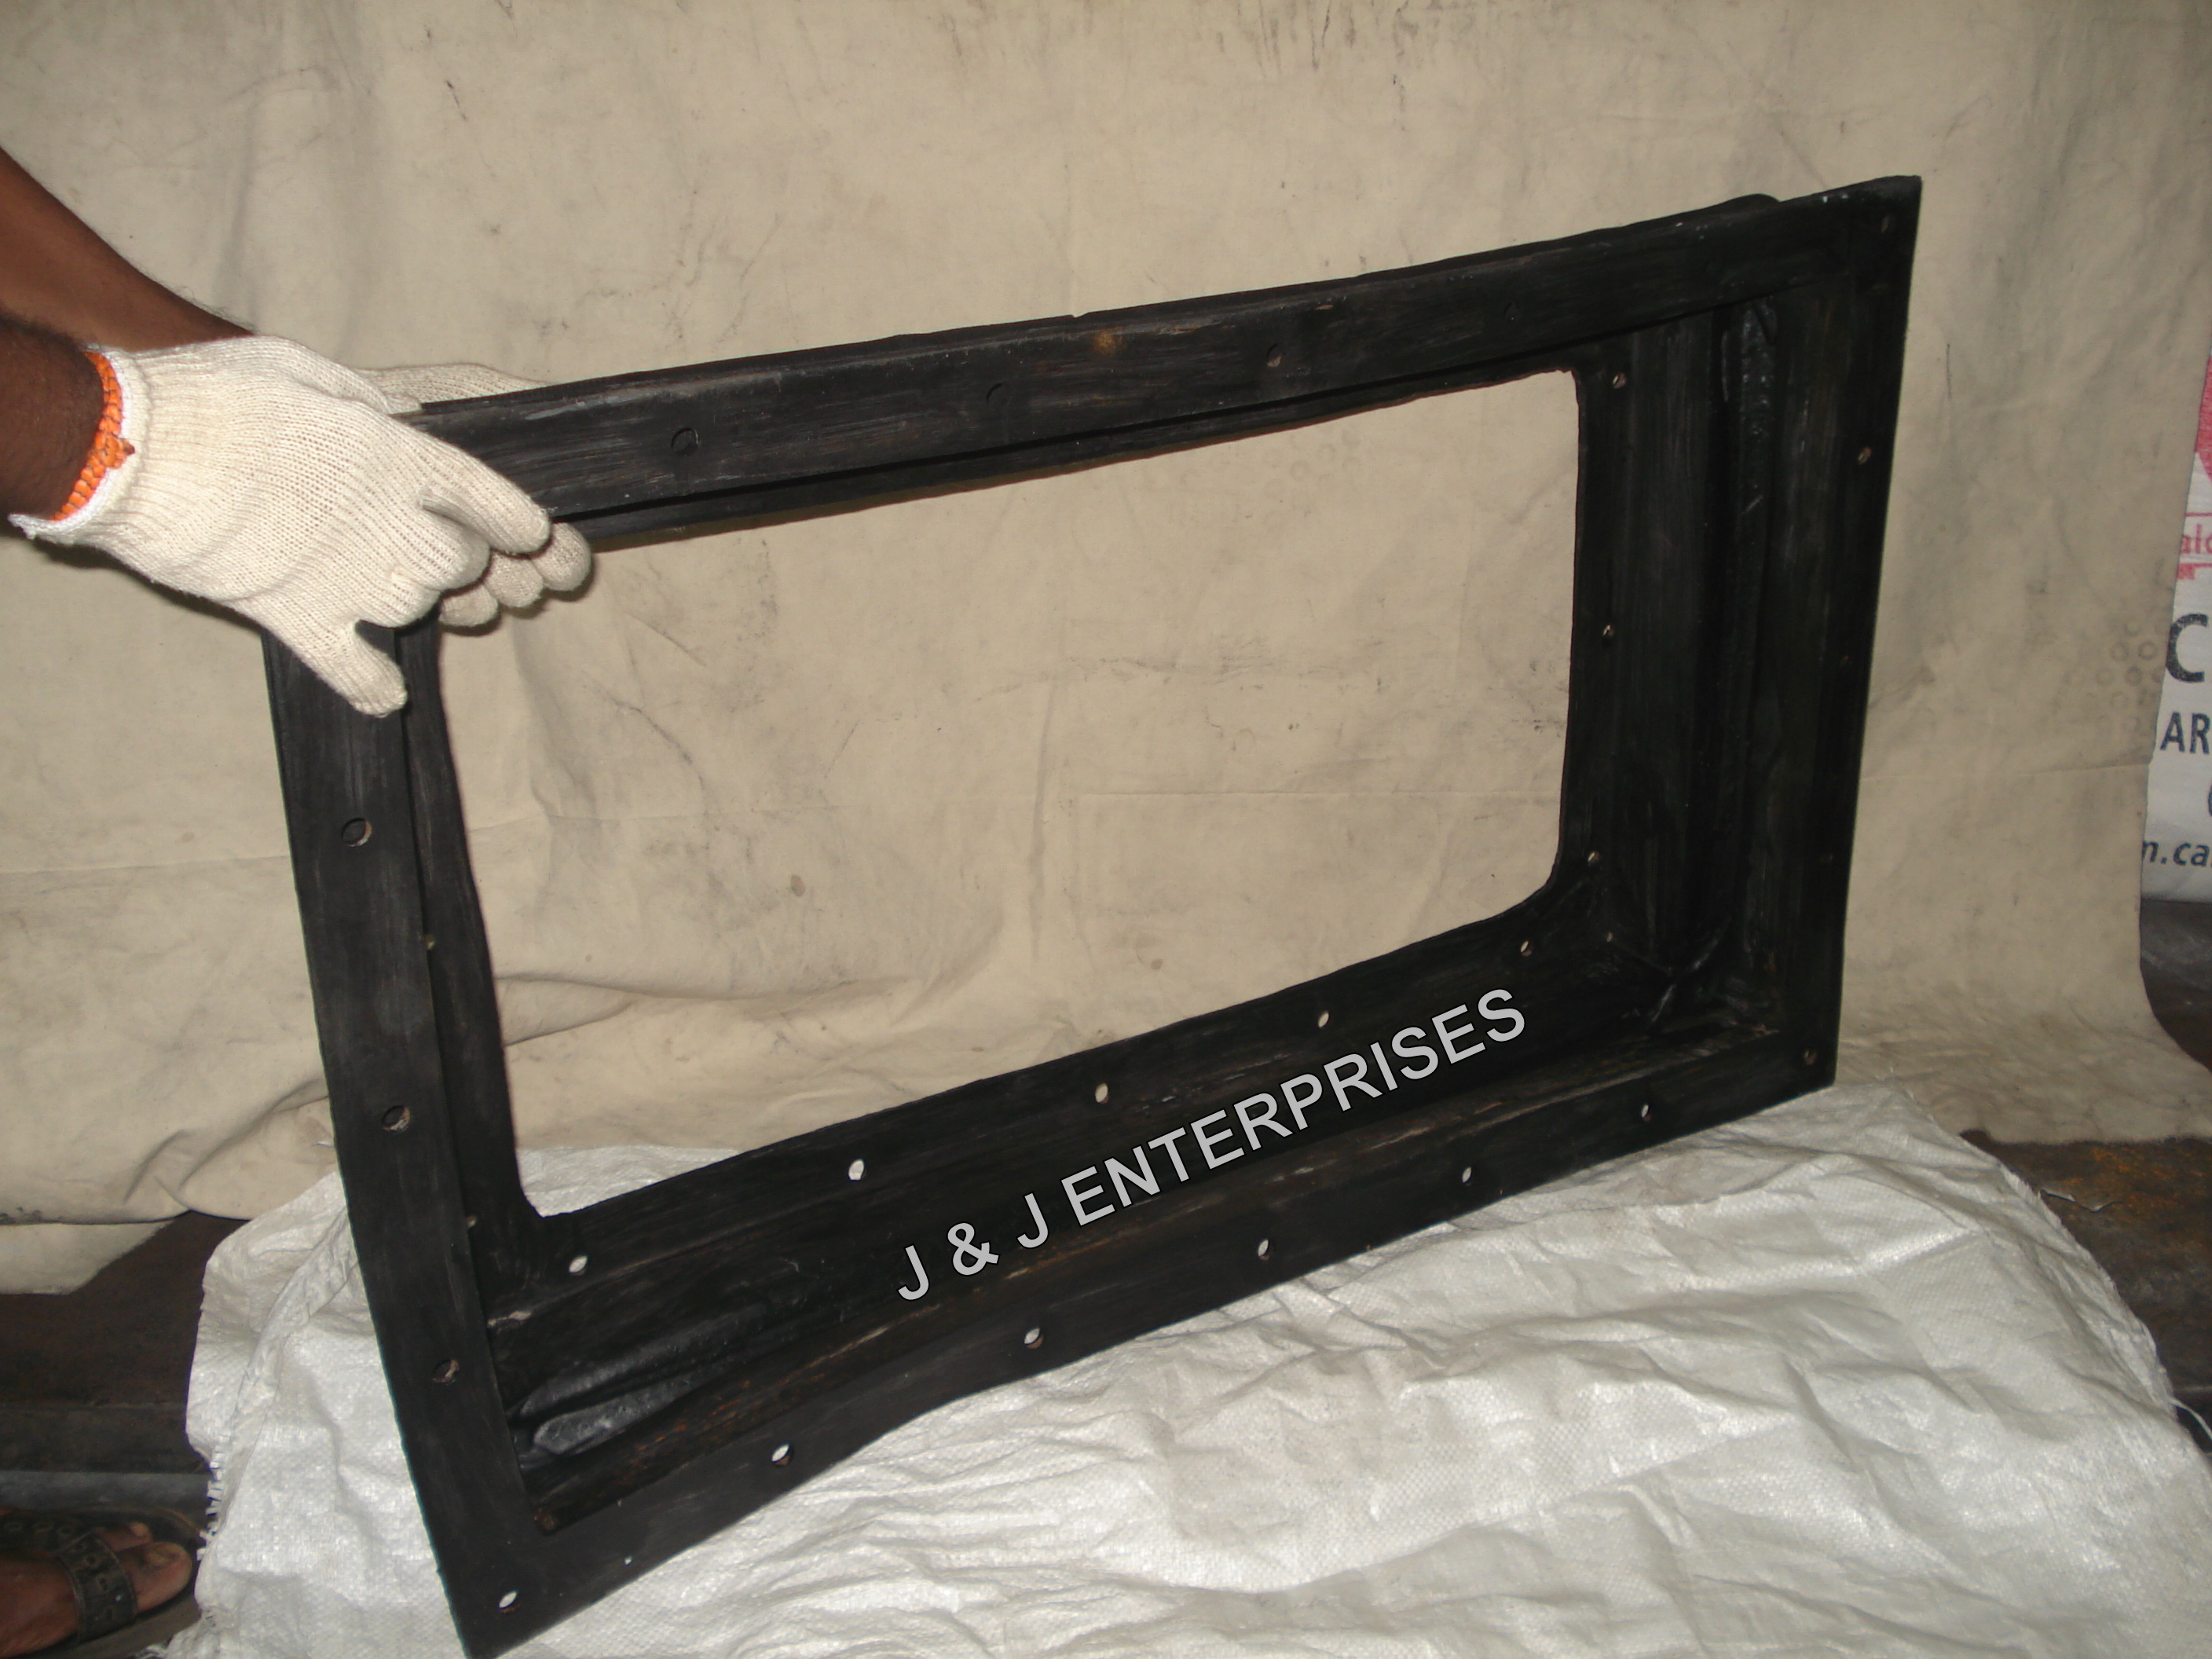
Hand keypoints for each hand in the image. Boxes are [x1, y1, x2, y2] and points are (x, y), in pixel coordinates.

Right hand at [7, 337, 585, 714]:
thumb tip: (394, 423)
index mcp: (406, 459)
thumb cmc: (215, 396)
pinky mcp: (302, 621)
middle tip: (441, 551)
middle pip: (467, 564)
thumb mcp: (309, 375)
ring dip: (422, 603)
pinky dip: (375, 683)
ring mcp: (353, 581)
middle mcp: (396, 526)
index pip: (497, 503)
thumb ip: (367, 408)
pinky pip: (360, 671)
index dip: (521, 523)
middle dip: (465, 561)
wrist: (133, 451)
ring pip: (425, 609)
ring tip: (395, 585)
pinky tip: (385, 690)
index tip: (530, 534)